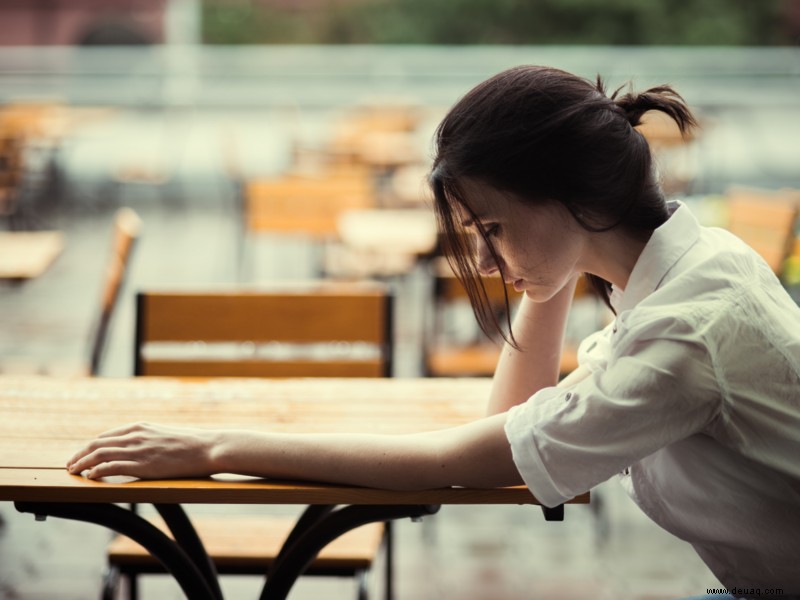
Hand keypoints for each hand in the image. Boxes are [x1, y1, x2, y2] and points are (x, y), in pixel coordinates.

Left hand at [66, 422, 216, 479]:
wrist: (208, 447)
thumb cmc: (193, 444)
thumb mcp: (166, 435)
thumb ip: (149, 439)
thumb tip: (143, 448)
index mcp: (140, 427)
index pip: (106, 436)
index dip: (90, 446)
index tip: (82, 455)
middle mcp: (135, 436)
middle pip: (96, 444)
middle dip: (79, 455)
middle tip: (70, 465)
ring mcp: (138, 450)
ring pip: (99, 455)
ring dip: (82, 464)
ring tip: (73, 472)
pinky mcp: (143, 465)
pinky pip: (111, 467)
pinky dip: (97, 471)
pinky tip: (90, 477)